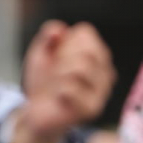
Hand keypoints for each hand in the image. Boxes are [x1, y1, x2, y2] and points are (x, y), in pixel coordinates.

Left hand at [21, 20, 116, 137]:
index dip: (65, 41)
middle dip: (63, 59)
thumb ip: (48, 35)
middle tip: (56, 72)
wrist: (37, 111)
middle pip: (87, 51)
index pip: (86, 33)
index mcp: (97, 54)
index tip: (57, 55)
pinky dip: (58, 91)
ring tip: (57, 84)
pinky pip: (71, 88)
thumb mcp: (41, 52)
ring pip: (82, 67)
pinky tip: (59, 98)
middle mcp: (105, 72)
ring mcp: (102, 92)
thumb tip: (60, 30)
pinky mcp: (94, 108)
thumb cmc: (44, 80)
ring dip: (60, 74)